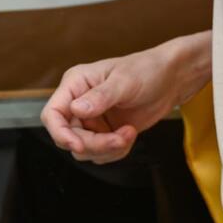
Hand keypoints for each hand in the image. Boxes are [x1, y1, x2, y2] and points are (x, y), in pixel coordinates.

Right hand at [39, 44, 180, 164]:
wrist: (170, 80)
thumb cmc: (147, 69)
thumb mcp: (125, 81)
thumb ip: (101, 96)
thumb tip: (75, 109)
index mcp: (76, 83)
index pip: (52, 114)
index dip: (59, 133)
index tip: (78, 146)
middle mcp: (78, 102)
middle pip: (69, 138)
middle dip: (95, 144)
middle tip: (120, 138)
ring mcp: (90, 120)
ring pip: (83, 150)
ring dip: (107, 149)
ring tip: (129, 133)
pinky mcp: (103, 132)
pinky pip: (99, 154)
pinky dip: (115, 151)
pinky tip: (129, 134)